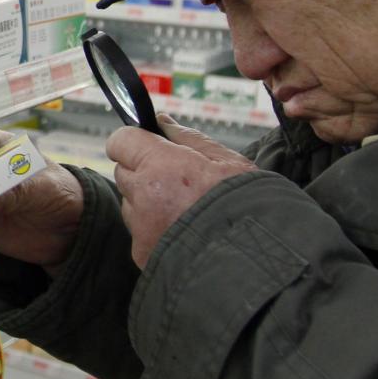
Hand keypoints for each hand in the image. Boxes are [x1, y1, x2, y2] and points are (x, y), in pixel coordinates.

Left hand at [107, 115, 256, 268]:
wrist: (256, 257)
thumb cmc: (247, 205)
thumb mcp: (227, 161)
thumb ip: (188, 138)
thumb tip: (162, 121)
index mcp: (161, 166)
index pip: (121, 141)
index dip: (134, 141)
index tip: (148, 146)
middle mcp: (144, 197)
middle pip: (124, 173)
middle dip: (142, 172)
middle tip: (176, 182)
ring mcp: (141, 228)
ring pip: (130, 204)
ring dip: (146, 203)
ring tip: (184, 211)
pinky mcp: (142, 254)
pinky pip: (139, 233)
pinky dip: (154, 231)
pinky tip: (183, 233)